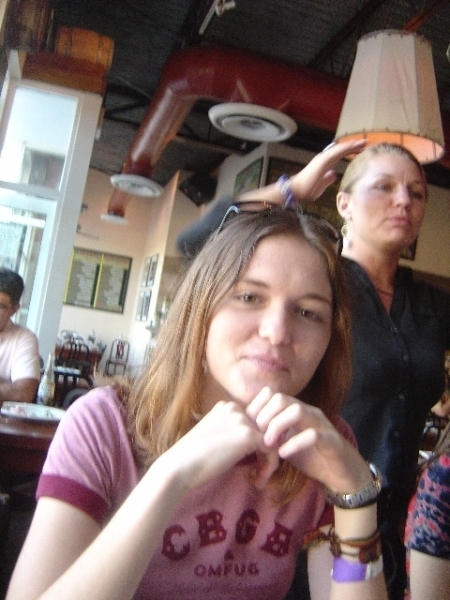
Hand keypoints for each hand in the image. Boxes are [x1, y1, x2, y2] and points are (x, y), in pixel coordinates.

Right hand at [161, 400, 274, 491]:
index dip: (257, 443)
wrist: (178, 467)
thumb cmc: (192, 460)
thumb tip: (255, 449)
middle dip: (266, 452)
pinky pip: (272, 450)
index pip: (253, 422)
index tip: (250, 463)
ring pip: (272, 440)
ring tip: (258, 479)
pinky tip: (257, 481)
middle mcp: (235, 408)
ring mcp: (242, 420)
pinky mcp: (247, 435)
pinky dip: (269, 467)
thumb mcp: (215, 439)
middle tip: (257, 473)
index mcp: (225, 407)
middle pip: (265, 429)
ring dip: (268, 462)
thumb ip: (232, 436)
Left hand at [246, 386, 370, 493]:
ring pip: (297, 411)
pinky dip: (294, 443)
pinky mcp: (332, 440)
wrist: (341, 473)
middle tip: (258, 437)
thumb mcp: (284, 444)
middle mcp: (308, 412)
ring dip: (277, 426)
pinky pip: (313, 435)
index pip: (271, 395)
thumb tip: (245, 437)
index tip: (249, 429)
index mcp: (295, 410)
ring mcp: (321, 424)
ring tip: (269, 444)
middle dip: (264, 417)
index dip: (256, 410)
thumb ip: (268, 436)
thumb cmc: (311, 456)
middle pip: (280, 399)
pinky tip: (284, 454)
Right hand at [289, 139, 365, 201]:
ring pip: (340, 149)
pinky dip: (344, 148)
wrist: (297, 191)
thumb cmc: (307, 190)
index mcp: (325, 164)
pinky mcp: (322, 160)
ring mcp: (323, 158)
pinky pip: (335, 152)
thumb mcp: (322, 185)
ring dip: (351, 145)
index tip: (361, 150)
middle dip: (354, 146)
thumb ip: (328, 179)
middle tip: (366, 142)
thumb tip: (334, 175)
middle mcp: (324, 159)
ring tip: (363, 142)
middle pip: (342, 150)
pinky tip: (353, 145)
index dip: (350, 151)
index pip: (340, 155)